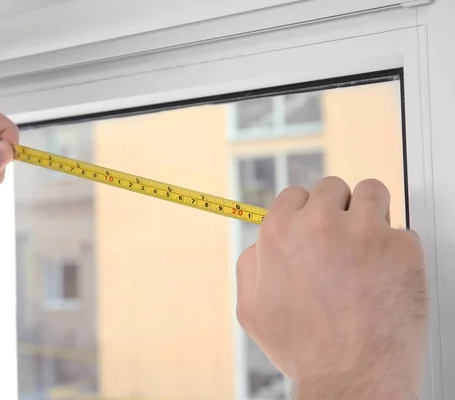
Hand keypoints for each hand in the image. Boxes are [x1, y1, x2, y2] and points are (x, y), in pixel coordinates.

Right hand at [236, 177, 426, 398]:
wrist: (351, 378)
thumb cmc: (303, 348)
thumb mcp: (252, 310)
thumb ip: (251, 265)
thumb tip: (262, 242)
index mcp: (280, 233)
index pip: (295, 195)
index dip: (306, 213)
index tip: (317, 227)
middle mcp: (319, 224)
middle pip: (332, 187)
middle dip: (337, 210)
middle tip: (343, 240)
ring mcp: (364, 232)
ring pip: (372, 191)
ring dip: (371, 213)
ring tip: (368, 245)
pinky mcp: (401, 247)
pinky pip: (403, 231)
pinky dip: (398, 250)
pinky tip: (385, 277)